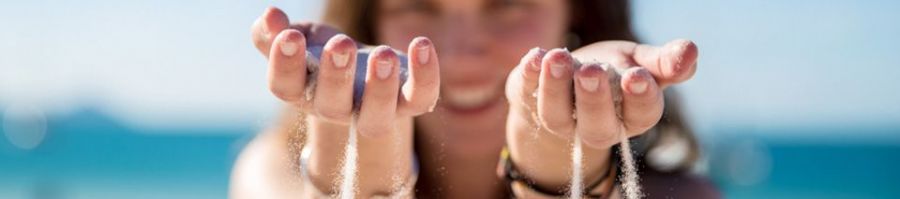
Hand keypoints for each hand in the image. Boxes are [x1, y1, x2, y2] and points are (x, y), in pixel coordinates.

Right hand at [250, 7, 439, 196]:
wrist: (366, 75)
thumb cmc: (325, 56)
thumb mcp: (301, 41)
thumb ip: (275, 33)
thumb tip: (269, 17)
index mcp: (302, 91)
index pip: (285, 87)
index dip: (284, 64)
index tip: (290, 36)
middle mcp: (336, 109)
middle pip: (331, 104)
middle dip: (335, 75)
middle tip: (340, 44)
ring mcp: (374, 112)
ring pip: (376, 116)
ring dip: (379, 87)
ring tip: (382, 54)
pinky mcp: (408, 103)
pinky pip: (420, 97)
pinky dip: (425, 74)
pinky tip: (421, 43)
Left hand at [504, 40, 697, 191]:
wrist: (569, 81)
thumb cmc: (614, 72)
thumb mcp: (642, 62)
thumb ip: (665, 61)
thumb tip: (690, 51)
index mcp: (631, 117)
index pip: (641, 115)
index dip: (639, 97)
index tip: (636, 75)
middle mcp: (596, 126)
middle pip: (596, 124)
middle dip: (594, 97)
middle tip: (593, 70)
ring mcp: (560, 119)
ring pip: (556, 114)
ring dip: (556, 85)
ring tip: (558, 57)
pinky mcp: (529, 102)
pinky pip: (526, 95)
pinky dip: (528, 76)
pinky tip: (535, 55)